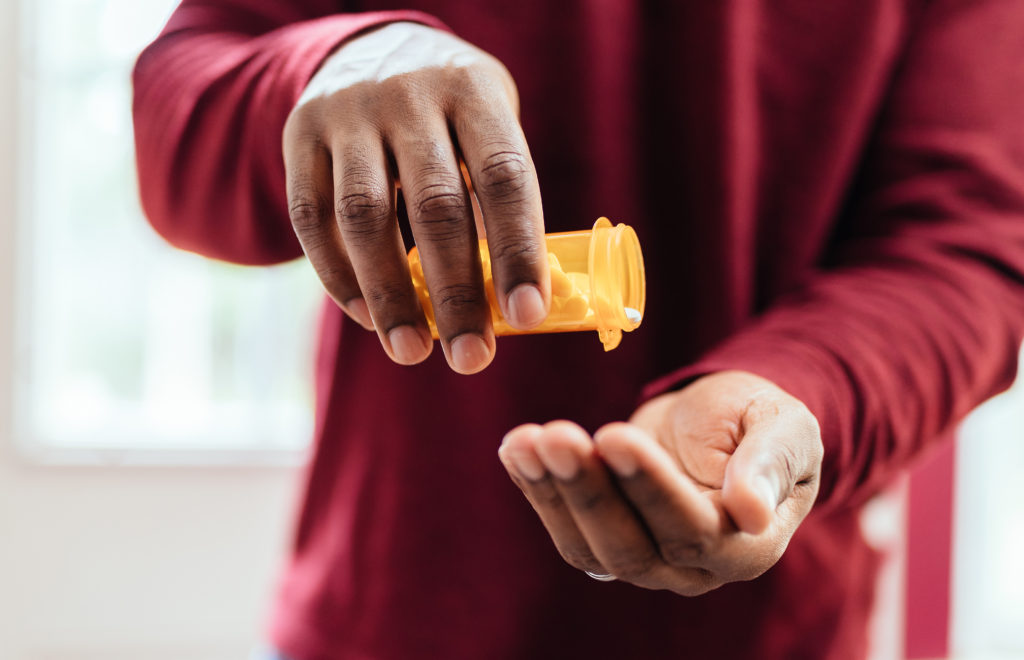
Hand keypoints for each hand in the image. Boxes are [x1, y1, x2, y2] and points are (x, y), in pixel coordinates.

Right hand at [284, 22, 548, 373]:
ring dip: (390, 295)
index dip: (517, 250)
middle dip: (455, 292)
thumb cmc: (450, 116)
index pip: (503, 177)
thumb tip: (511, 305)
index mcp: (473, 92)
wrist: (370, 49)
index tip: (526, 316)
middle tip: (471, 358)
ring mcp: (348, 113)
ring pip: (364, 216)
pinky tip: (367, 317)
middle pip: (435, 206)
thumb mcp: (486, 129)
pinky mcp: (300, 134)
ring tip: (412, 351)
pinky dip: (338, 276)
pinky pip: (311, 216)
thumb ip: (495, 203)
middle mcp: (409, 96)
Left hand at [498, 371, 822, 594]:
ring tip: (525, 441)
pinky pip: (566, 528)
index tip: (614, 436)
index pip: (692, 530)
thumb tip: (751, 511)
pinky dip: (536, 489)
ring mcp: (647, 560)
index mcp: (748, 547)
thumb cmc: (760, 422)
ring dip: (552, 493)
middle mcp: (695, 569)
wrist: (724, 423)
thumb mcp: (784, 426)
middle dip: (589, 492)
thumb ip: (770, 462)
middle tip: (556, 436)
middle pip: (632, 547)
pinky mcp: (607, 538)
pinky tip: (516, 449)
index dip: (650, 485)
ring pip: (590, 548)